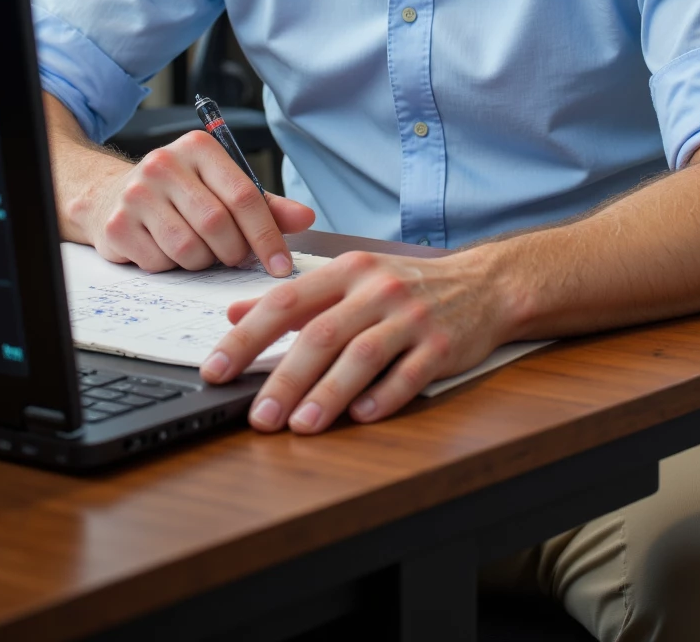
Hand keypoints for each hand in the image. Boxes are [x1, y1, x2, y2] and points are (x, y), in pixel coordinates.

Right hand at [66, 128, 314, 275]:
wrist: (112, 196)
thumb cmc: (180, 194)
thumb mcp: (222, 189)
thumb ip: (265, 206)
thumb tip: (305, 217)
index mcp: (199, 148)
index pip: (244, 196)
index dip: (267, 236)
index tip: (280, 266)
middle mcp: (164, 163)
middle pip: (217, 225)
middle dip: (232, 251)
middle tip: (230, 255)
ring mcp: (136, 193)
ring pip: (188, 249)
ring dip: (201, 261)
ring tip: (195, 247)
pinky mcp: (117, 224)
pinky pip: (159, 263)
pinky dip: (170, 267)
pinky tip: (164, 249)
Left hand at [200, 246, 509, 431]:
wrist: (483, 284)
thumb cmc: (406, 286)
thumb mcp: (349, 279)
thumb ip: (295, 299)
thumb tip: (234, 313)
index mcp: (347, 272)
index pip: (286, 302)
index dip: (246, 337)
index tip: (216, 369)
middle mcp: (377, 290)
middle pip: (321, 334)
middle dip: (284, 379)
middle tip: (258, 417)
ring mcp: (411, 317)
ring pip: (362, 356)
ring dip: (329, 394)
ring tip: (302, 426)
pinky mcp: (441, 345)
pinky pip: (409, 375)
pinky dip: (384, 398)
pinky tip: (361, 417)